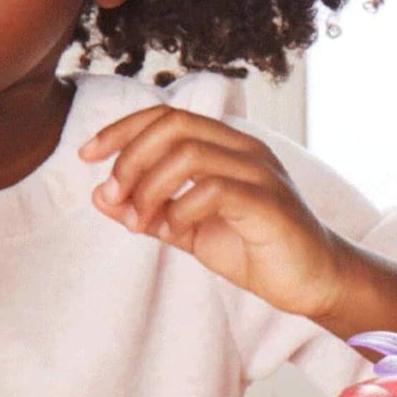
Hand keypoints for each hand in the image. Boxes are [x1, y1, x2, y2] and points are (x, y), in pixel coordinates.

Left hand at [79, 106, 346, 318]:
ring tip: (141, 220)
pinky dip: (181, 209)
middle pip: (171, 126)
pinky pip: (213, 189)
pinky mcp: (267, 202)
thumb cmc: (252, 249)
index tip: (87, 155)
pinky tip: (174, 230)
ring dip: (150, 187)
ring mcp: (258, 172)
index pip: (165, 116)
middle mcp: (242, 148)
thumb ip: (147, 210)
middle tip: (114, 196)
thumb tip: (99, 195)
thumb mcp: (186, 228)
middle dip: (130, 159)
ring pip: (188, 154)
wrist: (310, 280)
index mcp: (224, 145)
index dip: (120, 130)